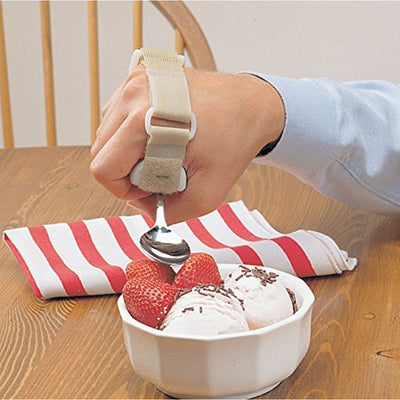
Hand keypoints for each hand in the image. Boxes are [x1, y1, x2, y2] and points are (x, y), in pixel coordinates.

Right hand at [90, 67, 284, 223]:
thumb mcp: (207, 193)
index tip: (150, 190)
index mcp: (144, 118)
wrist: (251, 105)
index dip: (123, 190)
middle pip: (101, 152)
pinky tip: (158, 137)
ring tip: (162, 154)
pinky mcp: (140, 77)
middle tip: (159, 174)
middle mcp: (133, 93)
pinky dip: (131, 135)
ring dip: (127, 154)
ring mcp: (136, 81)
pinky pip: (118, 117)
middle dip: (126, 173)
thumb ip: (169, 212)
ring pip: (106, 134)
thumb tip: (142, 206)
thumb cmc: (234, 142)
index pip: (103, 169)